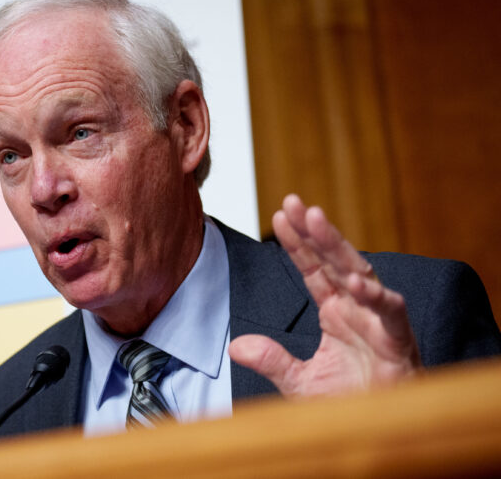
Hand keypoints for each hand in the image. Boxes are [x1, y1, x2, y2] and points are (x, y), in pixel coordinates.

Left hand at [228, 194, 421, 396]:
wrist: (381, 431)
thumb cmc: (349, 402)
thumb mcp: (299, 381)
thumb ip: (272, 359)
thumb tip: (235, 346)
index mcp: (335, 312)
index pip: (313, 269)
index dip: (297, 244)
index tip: (279, 215)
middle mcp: (357, 309)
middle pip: (334, 261)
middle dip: (315, 231)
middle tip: (295, 202)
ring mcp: (378, 322)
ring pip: (360, 275)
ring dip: (339, 247)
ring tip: (317, 221)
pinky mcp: (399, 341)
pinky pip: (390, 313)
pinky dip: (376, 298)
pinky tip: (356, 282)